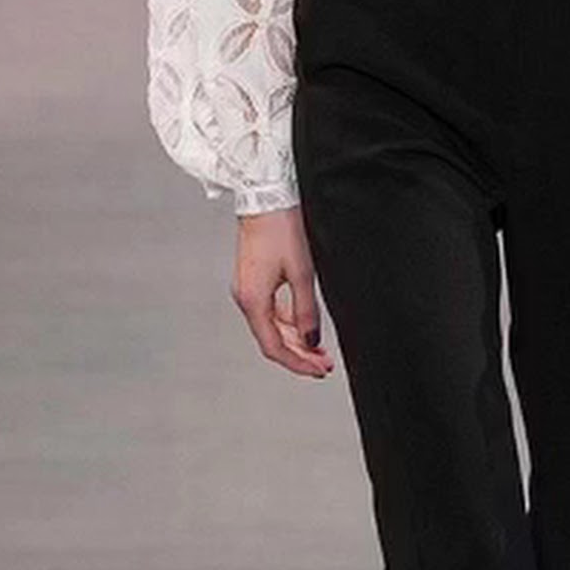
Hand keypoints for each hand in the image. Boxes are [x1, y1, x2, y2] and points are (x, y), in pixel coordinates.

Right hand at [230, 205, 334, 376]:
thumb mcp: (302, 273)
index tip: (319, 371)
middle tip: (324, 365)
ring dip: (295, 340)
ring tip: (319, 350)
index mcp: (253, 301)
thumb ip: (307, 311)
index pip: (274, 347)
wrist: (266, 197)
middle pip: (272, 340)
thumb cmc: (283, 229)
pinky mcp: (253, 280)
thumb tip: (311, 341)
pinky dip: (288, 323)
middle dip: (299, 355)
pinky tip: (304, 326)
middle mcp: (245, 298)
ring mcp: (247, 289)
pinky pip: (270, 311)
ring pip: (271, 327)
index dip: (298, 364)